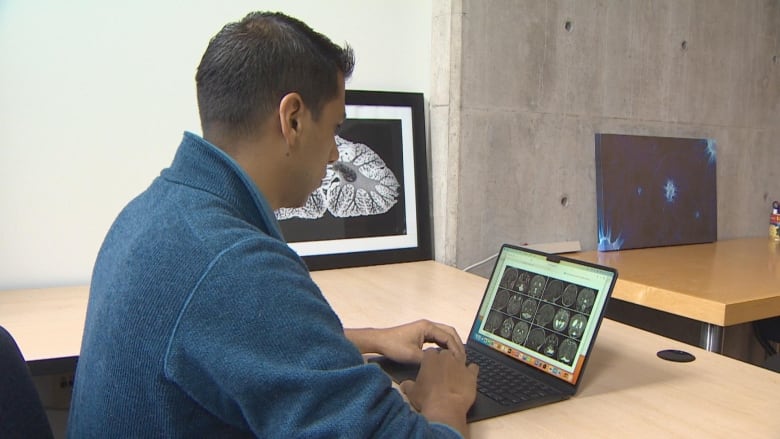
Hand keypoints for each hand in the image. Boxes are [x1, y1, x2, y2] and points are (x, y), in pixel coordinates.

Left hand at [346, 319, 464, 363]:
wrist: (380, 341)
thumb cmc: (394, 346)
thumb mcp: (412, 356)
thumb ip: (428, 359)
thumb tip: (442, 364)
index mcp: (428, 327)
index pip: (449, 337)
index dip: (456, 349)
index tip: (460, 361)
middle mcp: (428, 325)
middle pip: (450, 332)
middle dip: (458, 345)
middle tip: (463, 359)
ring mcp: (425, 328)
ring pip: (445, 334)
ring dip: (452, 344)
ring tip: (457, 358)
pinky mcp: (422, 333)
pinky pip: (438, 337)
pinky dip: (445, 345)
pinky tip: (447, 355)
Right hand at [400, 348, 478, 437]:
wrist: (445, 409)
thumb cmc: (427, 399)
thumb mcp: (412, 392)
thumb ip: (408, 384)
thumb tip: (405, 385)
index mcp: (430, 358)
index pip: (430, 353)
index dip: (430, 361)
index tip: (429, 369)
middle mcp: (447, 357)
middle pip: (446, 354)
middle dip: (444, 362)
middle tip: (441, 374)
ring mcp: (461, 364)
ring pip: (460, 358)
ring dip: (457, 365)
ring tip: (454, 375)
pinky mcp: (472, 374)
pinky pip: (474, 367)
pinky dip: (471, 371)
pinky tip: (467, 378)